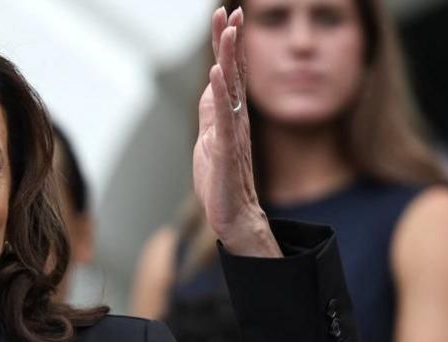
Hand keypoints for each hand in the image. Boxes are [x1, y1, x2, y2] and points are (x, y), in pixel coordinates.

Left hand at [192, 7, 280, 257]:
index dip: (228, 43)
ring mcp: (233, 133)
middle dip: (230, 40)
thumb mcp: (210, 137)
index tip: (226, 15)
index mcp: (231, 114)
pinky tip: (218, 73)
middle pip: (234, 72)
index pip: (230, 71)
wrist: (233, 215)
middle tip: (230, 10)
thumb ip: (212, 112)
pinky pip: (224, 117)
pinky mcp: (226, 150)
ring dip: (230, 58)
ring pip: (232, 89)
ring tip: (227, 31)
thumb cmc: (221, 180)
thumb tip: (211, 84)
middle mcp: (237, 118)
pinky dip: (220, 94)